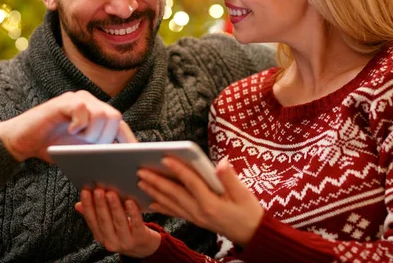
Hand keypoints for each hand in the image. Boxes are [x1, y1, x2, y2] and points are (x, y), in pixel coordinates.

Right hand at [0, 90, 136, 161]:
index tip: (135, 156)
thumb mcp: (81, 151)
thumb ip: (98, 151)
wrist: (23, 141)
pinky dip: (79, 123)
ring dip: (93, 133)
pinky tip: (72, 130)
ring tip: (79, 138)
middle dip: (106, 137)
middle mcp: (91, 103)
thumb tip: (121, 164)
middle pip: (115, 117)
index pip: (120, 125)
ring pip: (101, 114)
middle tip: (90, 146)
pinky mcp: (64, 101)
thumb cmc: (53, 147)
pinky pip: (82, 109)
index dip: (129, 140)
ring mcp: (78, 99)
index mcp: (98, 114)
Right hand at [75, 189, 160, 257]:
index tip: (85, 191)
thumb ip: (95, 215)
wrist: (144, 248)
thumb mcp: (108, 226)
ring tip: (111, 193)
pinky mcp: (140, 238)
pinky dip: (132, 212)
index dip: (87, 206)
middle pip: (104, 221)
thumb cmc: (125, 232)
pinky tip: (130, 201)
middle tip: (98, 190)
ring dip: (114, 207)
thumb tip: (78, 204)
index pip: (91, 220)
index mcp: (101, 236)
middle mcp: (111, 241)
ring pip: (119, 222)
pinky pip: (136, 224)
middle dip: (100, 204)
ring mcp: (126, 241)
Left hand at [137, 157, 263, 246]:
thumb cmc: (249, 212)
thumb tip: (222, 163)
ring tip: (141, 182)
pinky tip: (152, 202)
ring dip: (155, 192)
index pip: (191, 183)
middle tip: (141, 170)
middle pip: (175, 193)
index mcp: (211, 204)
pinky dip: (162, 206)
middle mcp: (200, 212)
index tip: (164, 158)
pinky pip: (175, 212)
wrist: (251, 234)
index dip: (178, 169)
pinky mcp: (196, 219)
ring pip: (172, 203)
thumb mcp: (244, 193)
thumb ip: (230, 178)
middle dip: (157, 181)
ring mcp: (196, 217)